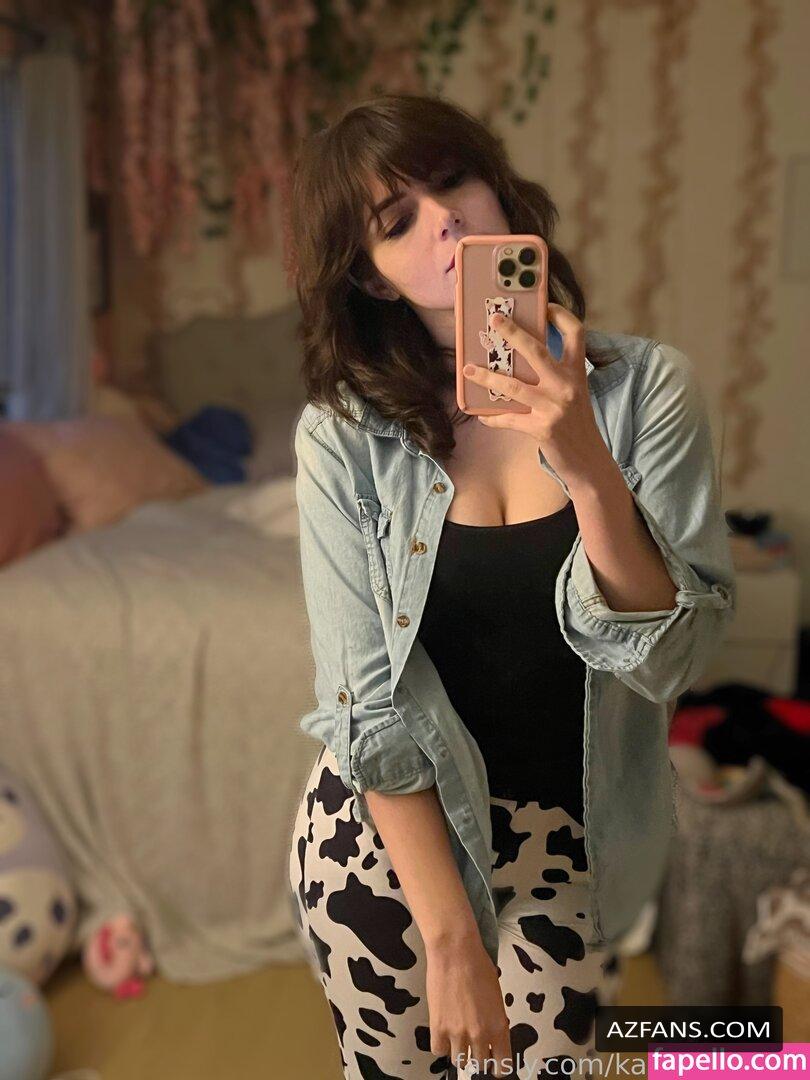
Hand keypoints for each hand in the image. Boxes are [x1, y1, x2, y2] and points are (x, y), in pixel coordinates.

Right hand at [426, 934, 514, 1075]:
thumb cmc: (478, 966)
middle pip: (479, 1063)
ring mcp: (458, 1033)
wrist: (455, 951)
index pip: (502, 1066)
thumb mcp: (496, 997)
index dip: (497, 1066)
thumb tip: (490, 1034)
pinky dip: (441, 1044)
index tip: (493, 1063)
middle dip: (477, 1052)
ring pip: (459, 1060)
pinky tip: (443, 1030)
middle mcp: (480, 1035)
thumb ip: (495, 1020)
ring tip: (456, 1031)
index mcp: (499, 1027)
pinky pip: (439, 1051)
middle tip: (472, 1038)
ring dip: (458, 1048)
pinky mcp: (438, 1027)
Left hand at [462, 302, 608, 487]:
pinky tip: (481, 415)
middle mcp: (566, 386)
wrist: (588, 461)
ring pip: (513, 385)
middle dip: (513, 333)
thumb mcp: (574, 394)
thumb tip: (521, 359)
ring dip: (486, 377)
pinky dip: (493, 417)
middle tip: (494, 320)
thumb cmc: (577, 424)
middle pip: (537, 351)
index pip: (576, 333)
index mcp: (577, 373)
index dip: (561, 315)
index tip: (545, 306)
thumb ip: (556, 375)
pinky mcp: (542, 428)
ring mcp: (553, 407)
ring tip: (467, 370)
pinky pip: (509, 419)